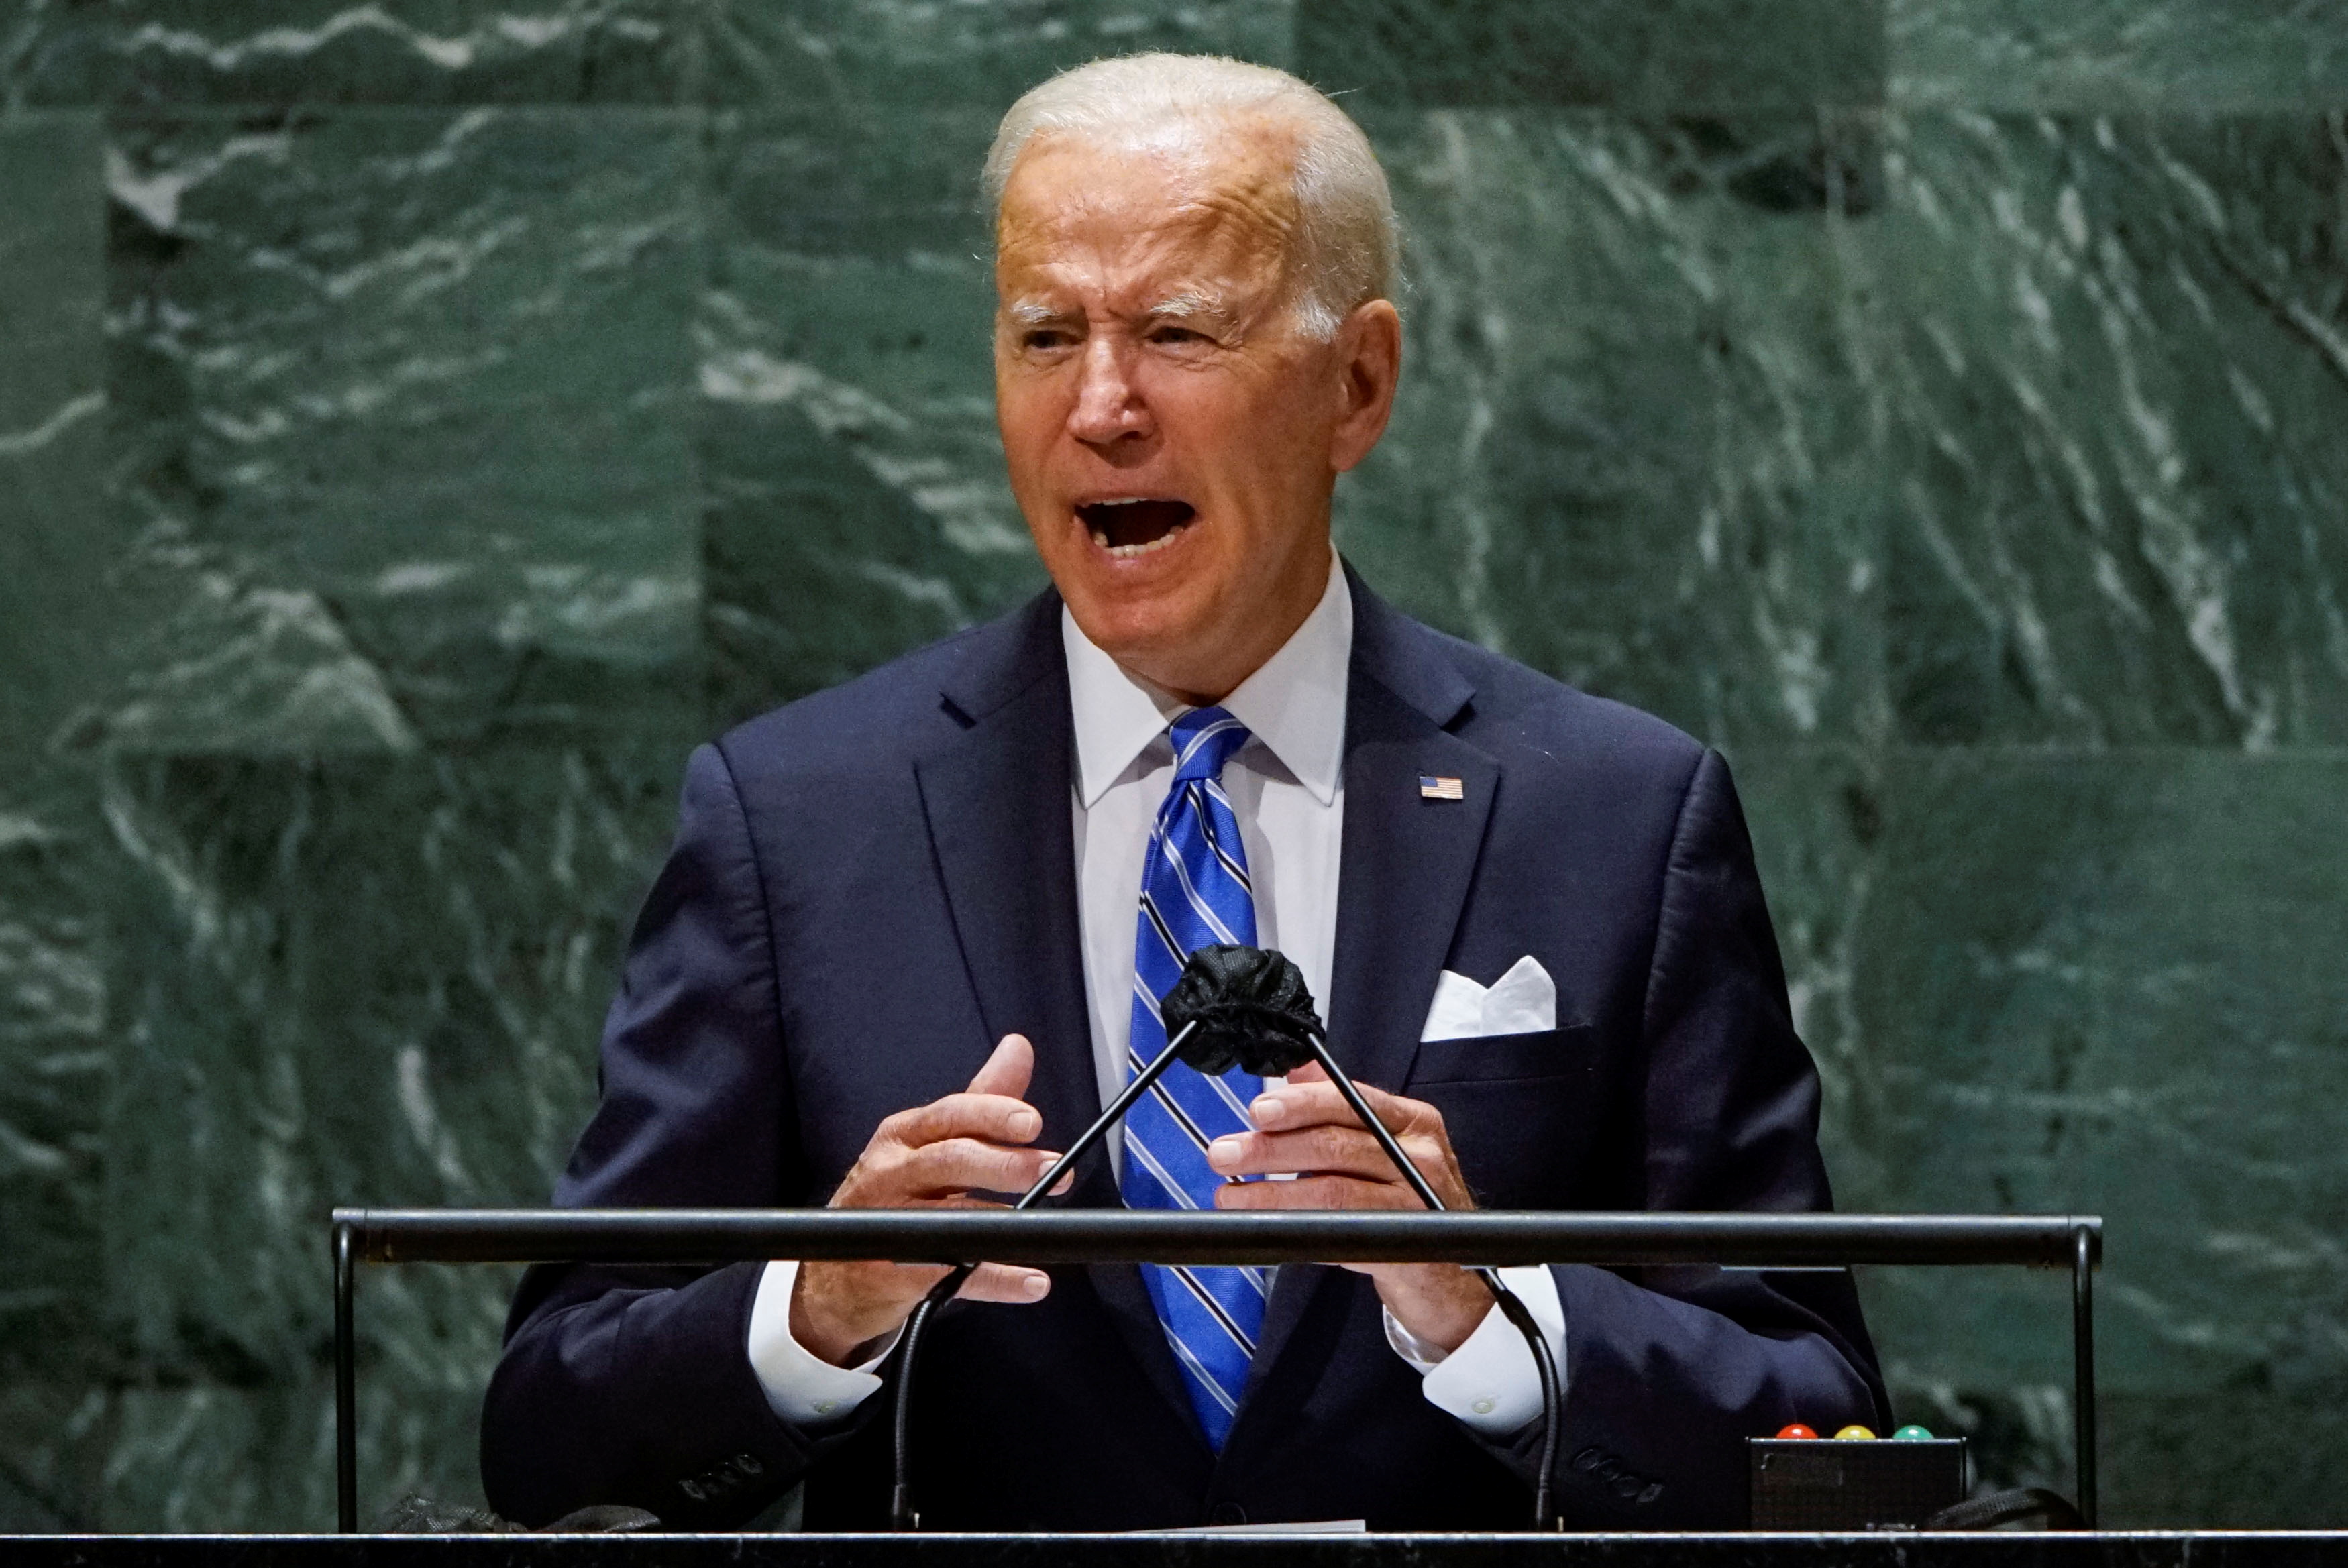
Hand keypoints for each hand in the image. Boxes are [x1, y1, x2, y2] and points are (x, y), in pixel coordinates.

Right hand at [790, 1035, 1069, 1366]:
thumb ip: (979, 1099)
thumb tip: (1018, 1048)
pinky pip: (951, 1275)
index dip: (991, 1115)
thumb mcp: (929, 1142)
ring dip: (1002, 1221)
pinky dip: (994, 1279)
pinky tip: (1030, 1279)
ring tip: (1043, 1224)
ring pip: (947, 1216)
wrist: (836, 1272)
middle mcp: (890, 1172)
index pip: (949, 1114)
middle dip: (1004, 1163)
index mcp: (903, 1135)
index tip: (1032, 1121)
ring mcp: (888, 1223)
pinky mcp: (893, 1273)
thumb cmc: (892, 1195)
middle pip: (948, 1160)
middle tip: (1053, 1168)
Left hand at [1204, 1062, 1493, 1352]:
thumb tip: (1299, 1070)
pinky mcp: (1403, 1248)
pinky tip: (1268, 1229)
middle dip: (1271, 1149)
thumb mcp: (1386, 1144)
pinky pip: (1340, 1234)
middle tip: (1226, 1153)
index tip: (1258, 1111)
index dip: (1300, 1104)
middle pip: (1335, 1145)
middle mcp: (1419, 1158)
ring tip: (1232, 1195)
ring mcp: (1414, 1203)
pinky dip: (1298, 1230)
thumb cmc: (1412, 1199)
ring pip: (1331, 1191)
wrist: (1453, 1273)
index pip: (1349, 1101)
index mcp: (1413, 1122)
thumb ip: (1342, 1107)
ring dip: (1272, 1194)